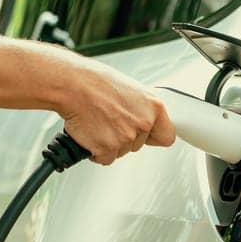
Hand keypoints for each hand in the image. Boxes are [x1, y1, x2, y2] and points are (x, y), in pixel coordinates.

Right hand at [59, 63, 175, 164]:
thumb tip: (144, 120)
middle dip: (124, 136)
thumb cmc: (96, 83)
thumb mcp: (130, 90)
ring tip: (98, 121)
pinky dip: (95, 150)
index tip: (148, 137)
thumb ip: (142, 109)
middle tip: (110, 120)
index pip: (167, 136)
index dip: (153, 137)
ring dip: (109, 143)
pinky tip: (90, 132)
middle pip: (138, 144)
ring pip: (121, 151)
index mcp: (153, 106)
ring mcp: (126, 138)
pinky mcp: (107, 149)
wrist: (73, 85)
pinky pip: (104, 158)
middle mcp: (143, 123)